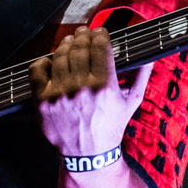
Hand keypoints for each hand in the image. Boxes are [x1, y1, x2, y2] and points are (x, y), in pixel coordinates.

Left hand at [30, 26, 152, 156]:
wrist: (88, 154)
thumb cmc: (111, 126)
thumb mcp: (132, 102)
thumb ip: (141, 76)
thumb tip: (150, 55)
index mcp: (105, 87)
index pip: (100, 47)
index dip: (100, 34)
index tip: (100, 32)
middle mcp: (81, 88)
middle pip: (79, 47)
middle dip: (82, 36)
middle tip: (84, 34)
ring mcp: (59, 94)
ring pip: (59, 55)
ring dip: (65, 44)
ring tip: (70, 43)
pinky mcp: (42, 101)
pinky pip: (37, 70)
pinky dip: (43, 62)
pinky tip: (51, 62)